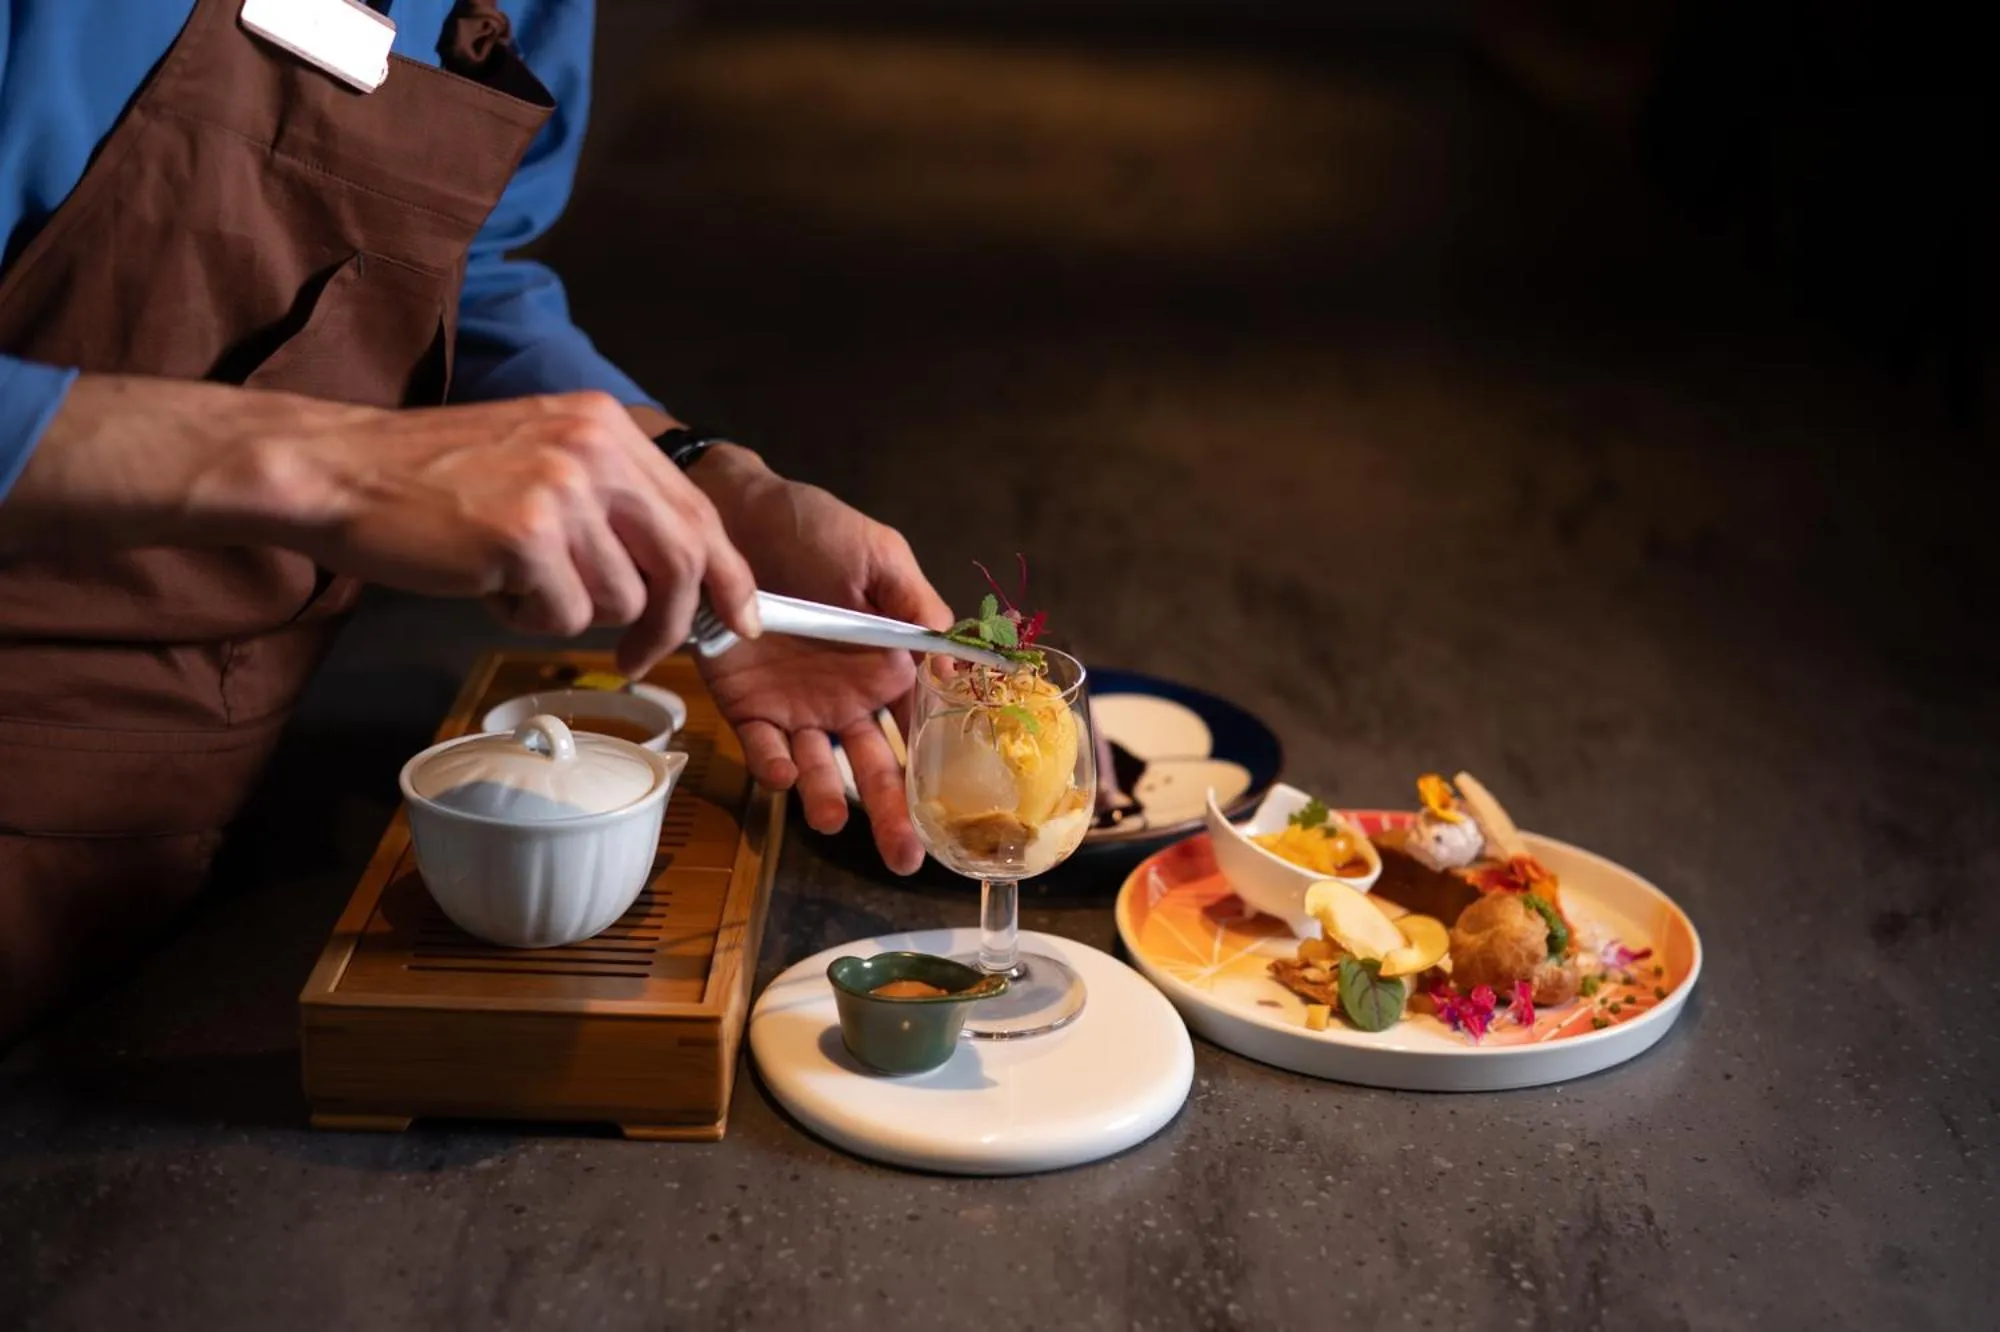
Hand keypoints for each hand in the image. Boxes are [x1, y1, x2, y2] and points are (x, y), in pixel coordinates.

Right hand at [4, 378, 762, 676]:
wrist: (341, 472)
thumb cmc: (434, 482)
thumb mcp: (541, 460)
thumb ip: (611, 504)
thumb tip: (681, 578)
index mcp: (605, 425)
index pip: (698, 512)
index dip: (727, 576)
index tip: (741, 621)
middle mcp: (594, 448)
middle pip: (681, 562)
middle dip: (672, 625)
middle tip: (643, 657)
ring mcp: (561, 489)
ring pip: (620, 598)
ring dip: (571, 612)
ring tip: (516, 581)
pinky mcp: (525, 535)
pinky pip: (563, 616)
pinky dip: (527, 619)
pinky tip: (486, 584)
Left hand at [690, 448, 949, 873]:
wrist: (734, 515)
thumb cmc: (814, 529)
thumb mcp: (878, 556)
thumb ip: (918, 606)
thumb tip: (962, 665)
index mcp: (887, 668)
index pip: (921, 729)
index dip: (937, 770)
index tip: (952, 810)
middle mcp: (847, 698)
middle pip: (876, 766)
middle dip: (893, 814)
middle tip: (906, 858)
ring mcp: (796, 706)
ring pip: (819, 767)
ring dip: (827, 798)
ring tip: (832, 821)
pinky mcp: (746, 705)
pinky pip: (762, 746)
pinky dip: (773, 766)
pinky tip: (784, 777)